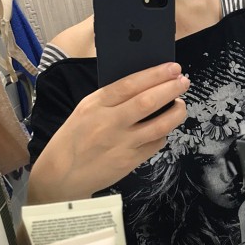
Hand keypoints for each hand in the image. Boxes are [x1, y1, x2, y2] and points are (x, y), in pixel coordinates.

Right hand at [27, 62, 188, 203]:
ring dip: (176, 112)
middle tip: (184, 81)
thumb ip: (110, 98)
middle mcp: (109, 123)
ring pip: (159, 125)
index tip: (172, 68)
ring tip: (181, 104)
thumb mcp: (85, 110)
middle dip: (171, 89)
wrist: (60, 176)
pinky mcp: (130, 162)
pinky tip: (165, 127)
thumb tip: (143, 84)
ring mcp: (121, 144)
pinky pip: (155, 144)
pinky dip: (164, 133)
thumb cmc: (73, 138)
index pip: (129, 84)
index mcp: (95, 105)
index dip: (155, 74)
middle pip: (147, 102)